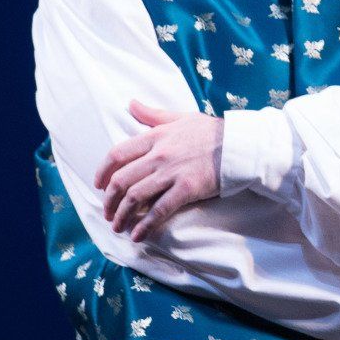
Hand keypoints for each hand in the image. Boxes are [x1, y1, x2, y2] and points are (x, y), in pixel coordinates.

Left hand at [95, 100, 223, 241]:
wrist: (240, 145)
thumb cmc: (212, 131)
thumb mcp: (181, 117)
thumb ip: (153, 114)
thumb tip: (131, 104)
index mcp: (155, 137)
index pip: (117, 155)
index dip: (102, 172)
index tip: (99, 185)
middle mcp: (159, 155)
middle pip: (122, 180)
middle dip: (109, 200)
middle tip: (107, 212)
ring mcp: (172, 173)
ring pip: (135, 197)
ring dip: (122, 215)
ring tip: (118, 226)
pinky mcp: (187, 189)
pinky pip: (159, 210)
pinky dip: (145, 225)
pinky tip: (138, 235)